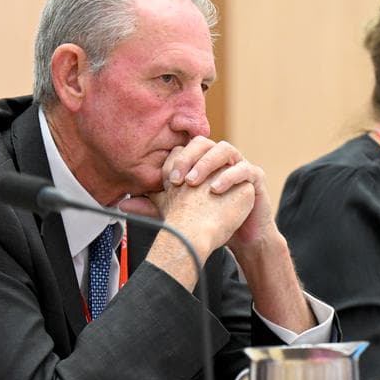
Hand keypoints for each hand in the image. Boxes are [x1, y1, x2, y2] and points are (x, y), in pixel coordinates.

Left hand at [147, 142, 254, 262]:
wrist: (239, 237)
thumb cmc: (211, 221)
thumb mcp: (179, 214)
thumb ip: (154, 207)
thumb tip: (124, 204)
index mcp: (202, 162)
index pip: (186, 148)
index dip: (173, 159)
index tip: (161, 181)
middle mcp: (220, 159)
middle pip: (204, 142)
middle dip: (188, 157)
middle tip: (176, 178)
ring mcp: (239, 165)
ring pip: (225, 149)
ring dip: (207, 163)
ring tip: (194, 182)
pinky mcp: (255, 177)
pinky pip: (245, 168)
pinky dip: (230, 176)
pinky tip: (216, 189)